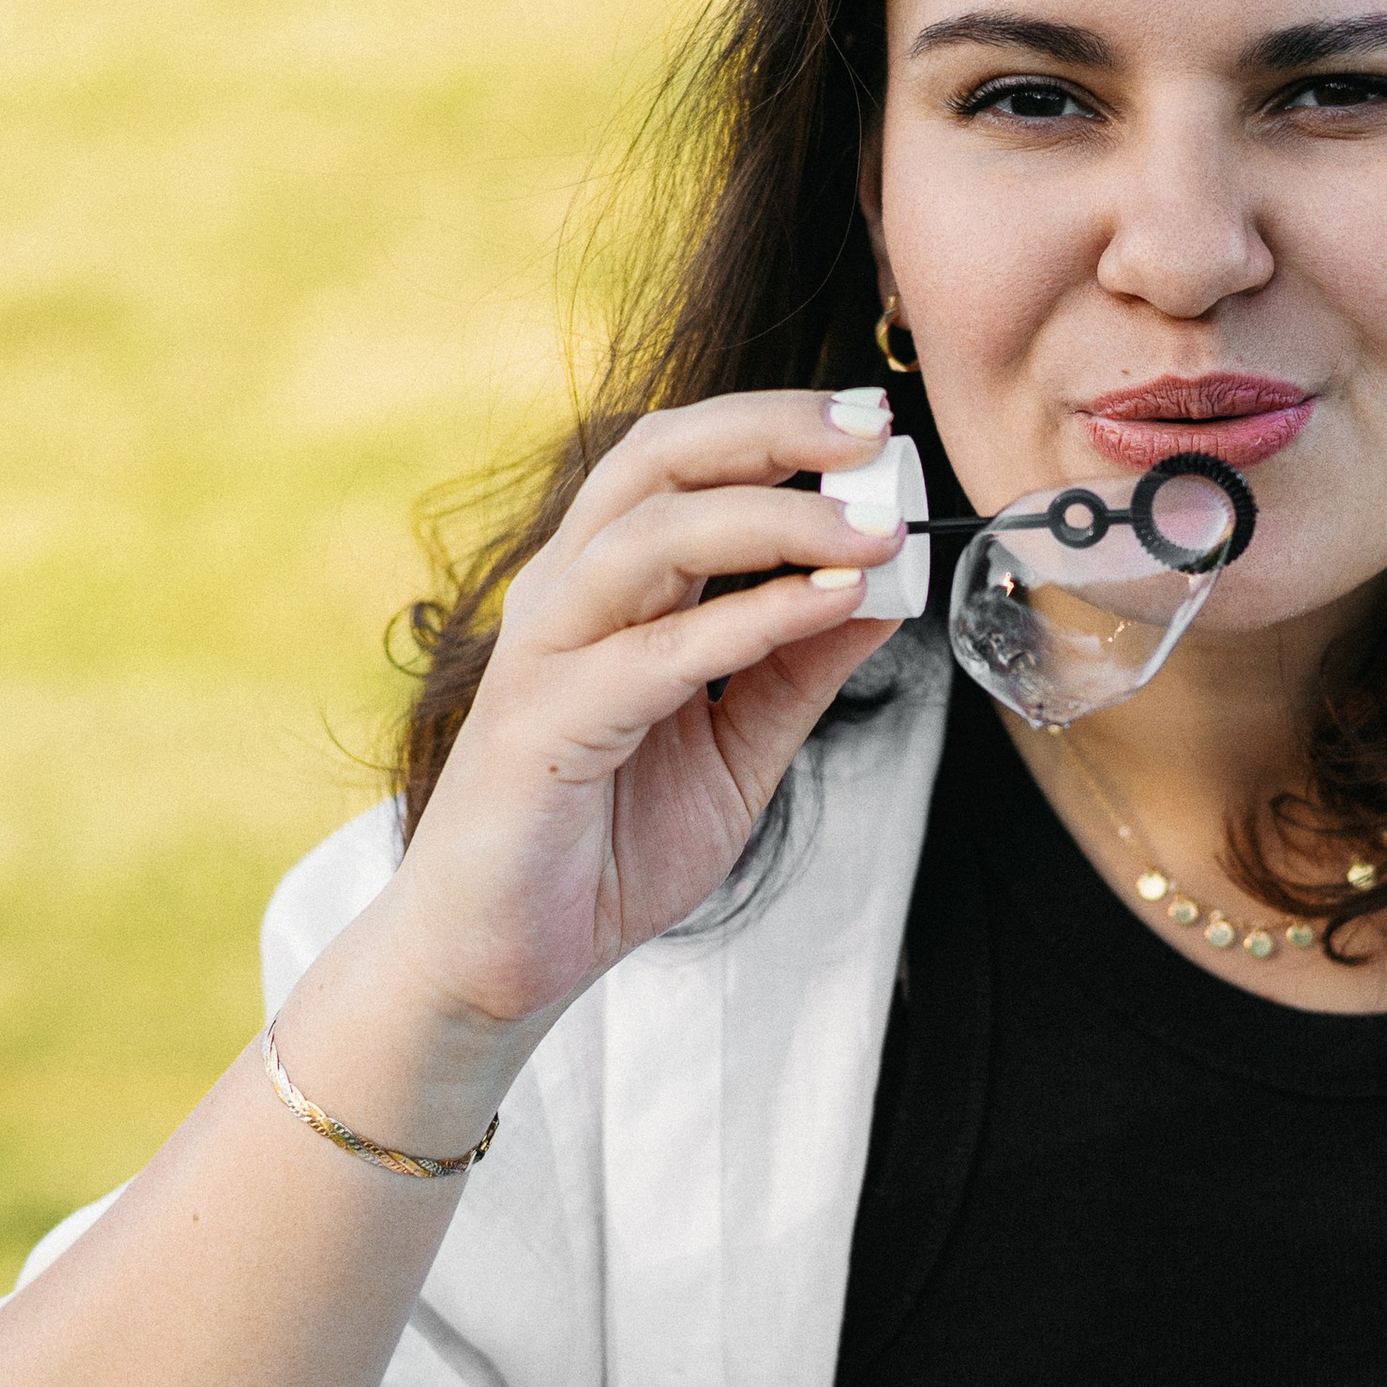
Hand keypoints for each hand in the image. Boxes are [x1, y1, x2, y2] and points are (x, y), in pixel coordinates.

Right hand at [367, 387, 907, 1044]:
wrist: (501, 960)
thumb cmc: (604, 849)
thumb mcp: (739, 749)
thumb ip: (801, 669)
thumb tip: (884, 591)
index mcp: (610, 589)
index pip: (683, 464)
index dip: (773, 429)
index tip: (873, 426)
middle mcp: (569, 597)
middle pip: (657, 461)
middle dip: (770, 432)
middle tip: (871, 434)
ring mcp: (546, 653)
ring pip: (651, 537)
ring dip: (773, 519)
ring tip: (872, 529)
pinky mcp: (541, 723)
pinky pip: (655, 652)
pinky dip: (750, 618)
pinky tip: (827, 601)